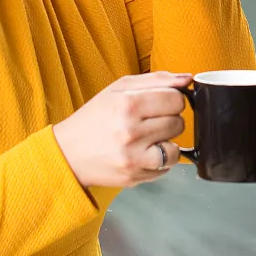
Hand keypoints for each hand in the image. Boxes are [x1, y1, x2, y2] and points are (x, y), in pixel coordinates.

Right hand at [52, 72, 191, 189]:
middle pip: (178, 123)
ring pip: (176, 148)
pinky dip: (160, 161)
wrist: (68, 153)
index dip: (173, 101)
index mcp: (127, 104)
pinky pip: (166, 167)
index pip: (176, 99)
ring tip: (149, 138)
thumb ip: (156, 80)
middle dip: (169, 121)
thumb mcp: (119, 89)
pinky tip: (143, 153)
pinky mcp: (134, 175)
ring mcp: (133, 156)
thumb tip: (187, 79)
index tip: (162, 104)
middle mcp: (130, 131)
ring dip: (167, 142)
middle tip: (149, 122)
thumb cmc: (94, 118)